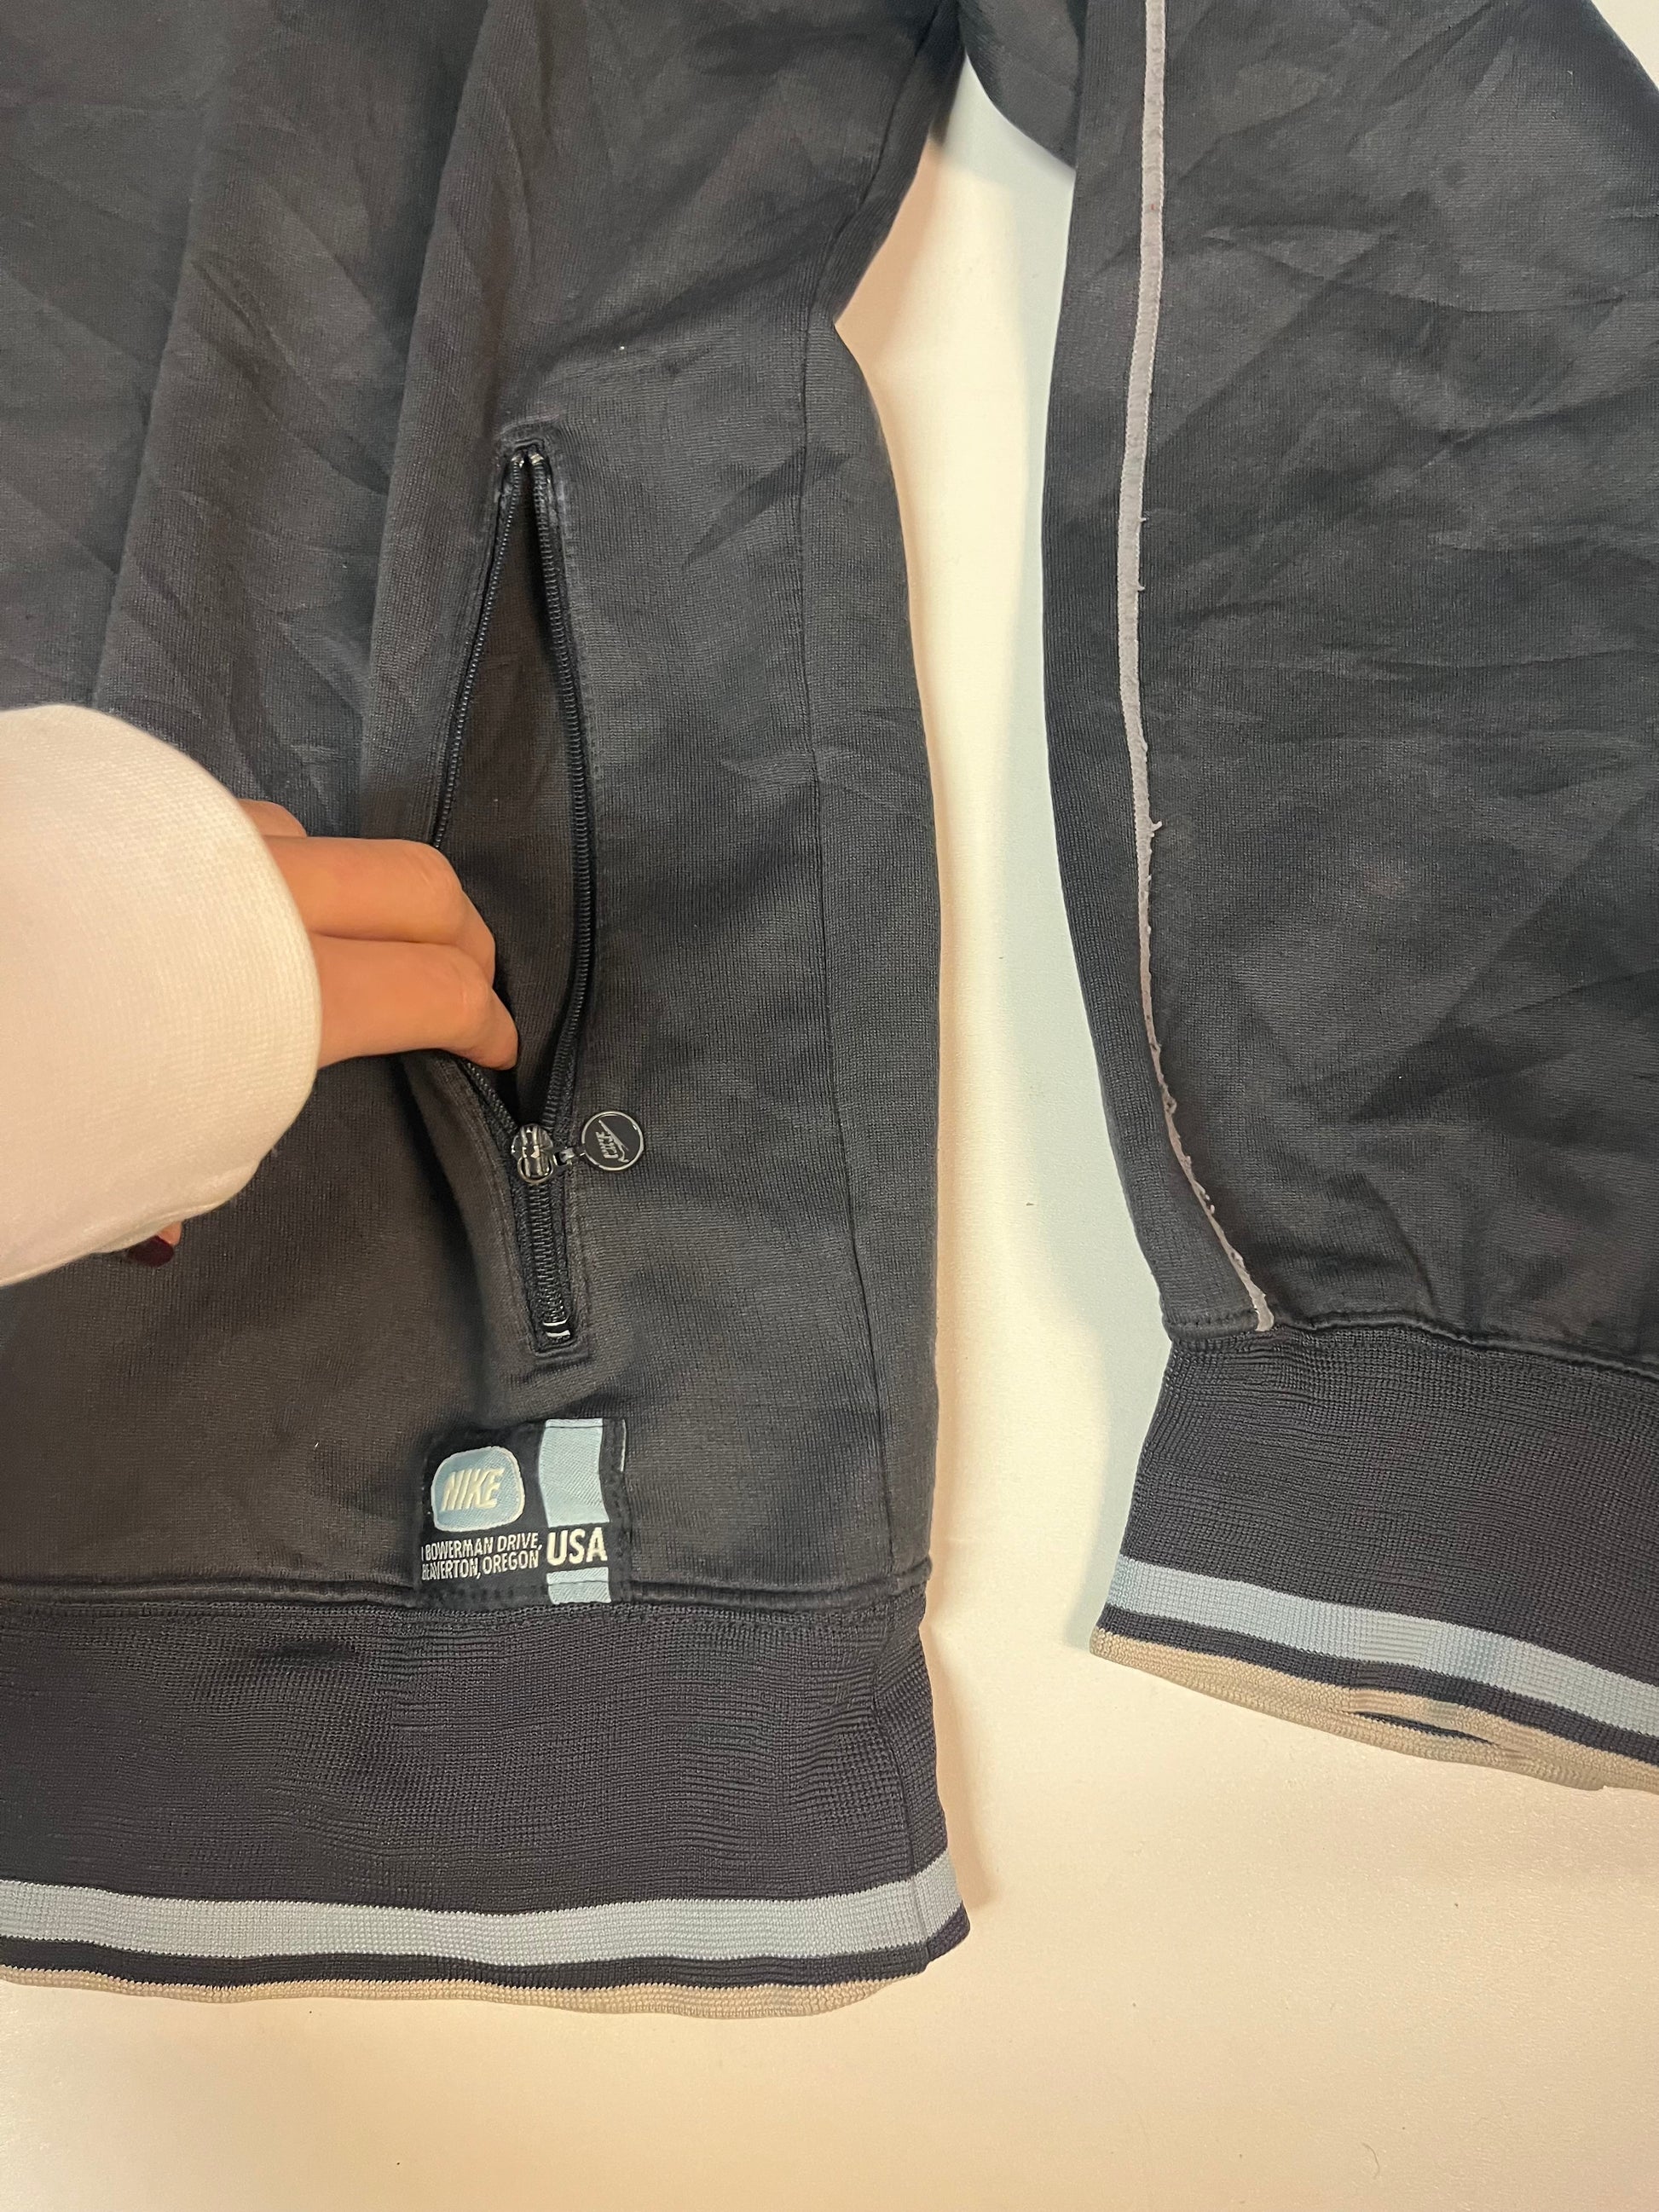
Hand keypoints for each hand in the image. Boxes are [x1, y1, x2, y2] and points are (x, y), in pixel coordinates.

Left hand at [124, 803, 516, 1262]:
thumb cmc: (34, 1092)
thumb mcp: (115, 1162)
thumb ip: (173, 1170)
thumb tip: (158, 1224)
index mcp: (290, 990)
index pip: (434, 989)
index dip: (484, 1022)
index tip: (498, 1049)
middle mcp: (261, 892)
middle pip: (417, 885)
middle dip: (461, 936)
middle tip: (464, 983)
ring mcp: (195, 836)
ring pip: (314, 844)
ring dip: (351, 898)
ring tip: (330, 953)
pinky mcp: (126, 806)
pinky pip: (227, 827)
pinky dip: (257, 871)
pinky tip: (216, 912)